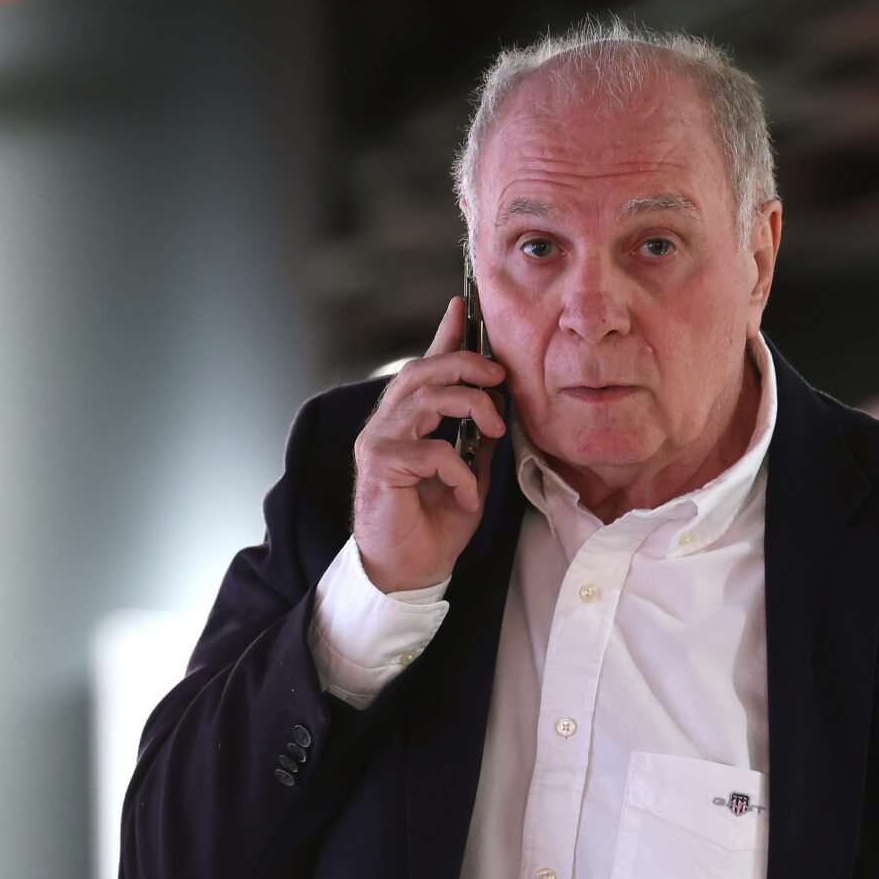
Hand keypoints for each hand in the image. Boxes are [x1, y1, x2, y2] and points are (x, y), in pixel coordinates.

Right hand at [353, 296, 507, 593]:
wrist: (408, 572)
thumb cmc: (432, 525)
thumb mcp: (468, 474)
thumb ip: (477, 439)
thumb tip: (500, 406)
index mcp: (406, 422)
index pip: (424, 366)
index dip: (444, 335)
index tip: (463, 306)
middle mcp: (386, 425)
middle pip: (422, 371)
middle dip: (466, 363)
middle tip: (500, 375)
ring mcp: (377, 443)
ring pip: (426, 397)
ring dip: (471, 406)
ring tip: (495, 427)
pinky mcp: (379, 467)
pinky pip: (431, 450)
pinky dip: (459, 471)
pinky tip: (465, 494)